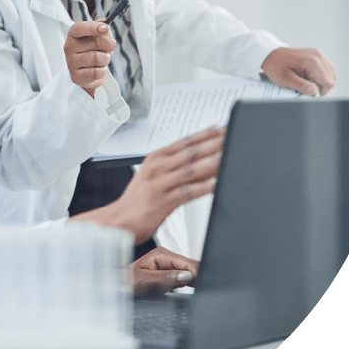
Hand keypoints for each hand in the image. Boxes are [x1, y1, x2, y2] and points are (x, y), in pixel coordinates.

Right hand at [64, 20, 115, 97]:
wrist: (86, 71)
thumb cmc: (92, 50)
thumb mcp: (97, 36)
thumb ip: (101, 28)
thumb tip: (104, 23)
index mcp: (73, 34)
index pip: (79, 28)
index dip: (93, 27)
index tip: (105, 28)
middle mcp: (69, 47)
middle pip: (95, 42)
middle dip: (109, 45)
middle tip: (110, 47)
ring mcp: (71, 62)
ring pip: (97, 58)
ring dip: (106, 59)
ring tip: (103, 60)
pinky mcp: (75, 76)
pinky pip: (96, 73)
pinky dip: (102, 72)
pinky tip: (99, 70)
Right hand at [70, 126, 224, 244]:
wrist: (117, 220)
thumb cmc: (137, 199)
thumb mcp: (151, 175)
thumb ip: (173, 166)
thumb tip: (198, 158)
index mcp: (155, 158)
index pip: (184, 142)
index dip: (205, 134)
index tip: (222, 128)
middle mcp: (158, 168)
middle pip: (190, 153)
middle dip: (213, 144)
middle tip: (231, 137)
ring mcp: (160, 184)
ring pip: (191, 170)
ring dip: (212, 162)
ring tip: (229, 155)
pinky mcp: (163, 202)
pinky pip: (188, 192)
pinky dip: (203, 187)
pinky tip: (217, 183)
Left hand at [131, 247, 198, 296]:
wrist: (118, 286)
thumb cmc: (125, 282)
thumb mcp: (143, 282)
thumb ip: (165, 278)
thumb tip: (186, 276)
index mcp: (161, 254)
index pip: (188, 263)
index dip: (197, 275)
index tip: (200, 286)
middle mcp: (166, 257)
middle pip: (191, 267)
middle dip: (196, 278)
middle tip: (195, 291)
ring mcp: (168, 265)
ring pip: (190, 272)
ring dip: (192, 282)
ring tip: (188, 291)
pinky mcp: (169, 273)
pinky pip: (184, 277)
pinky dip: (188, 284)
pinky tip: (184, 290)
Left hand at [261, 47, 336, 96]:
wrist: (269, 55)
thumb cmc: (275, 66)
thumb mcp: (286, 79)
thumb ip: (302, 86)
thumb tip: (315, 92)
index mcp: (313, 61)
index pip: (329, 82)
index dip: (321, 91)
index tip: (309, 92)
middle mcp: (317, 56)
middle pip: (331, 78)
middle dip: (320, 86)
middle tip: (305, 87)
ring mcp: (317, 54)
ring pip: (329, 74)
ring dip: (319, 80)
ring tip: (304, 80)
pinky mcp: (315, 55)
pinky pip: (323, 69)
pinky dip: (317, 75)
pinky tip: (305, 75)